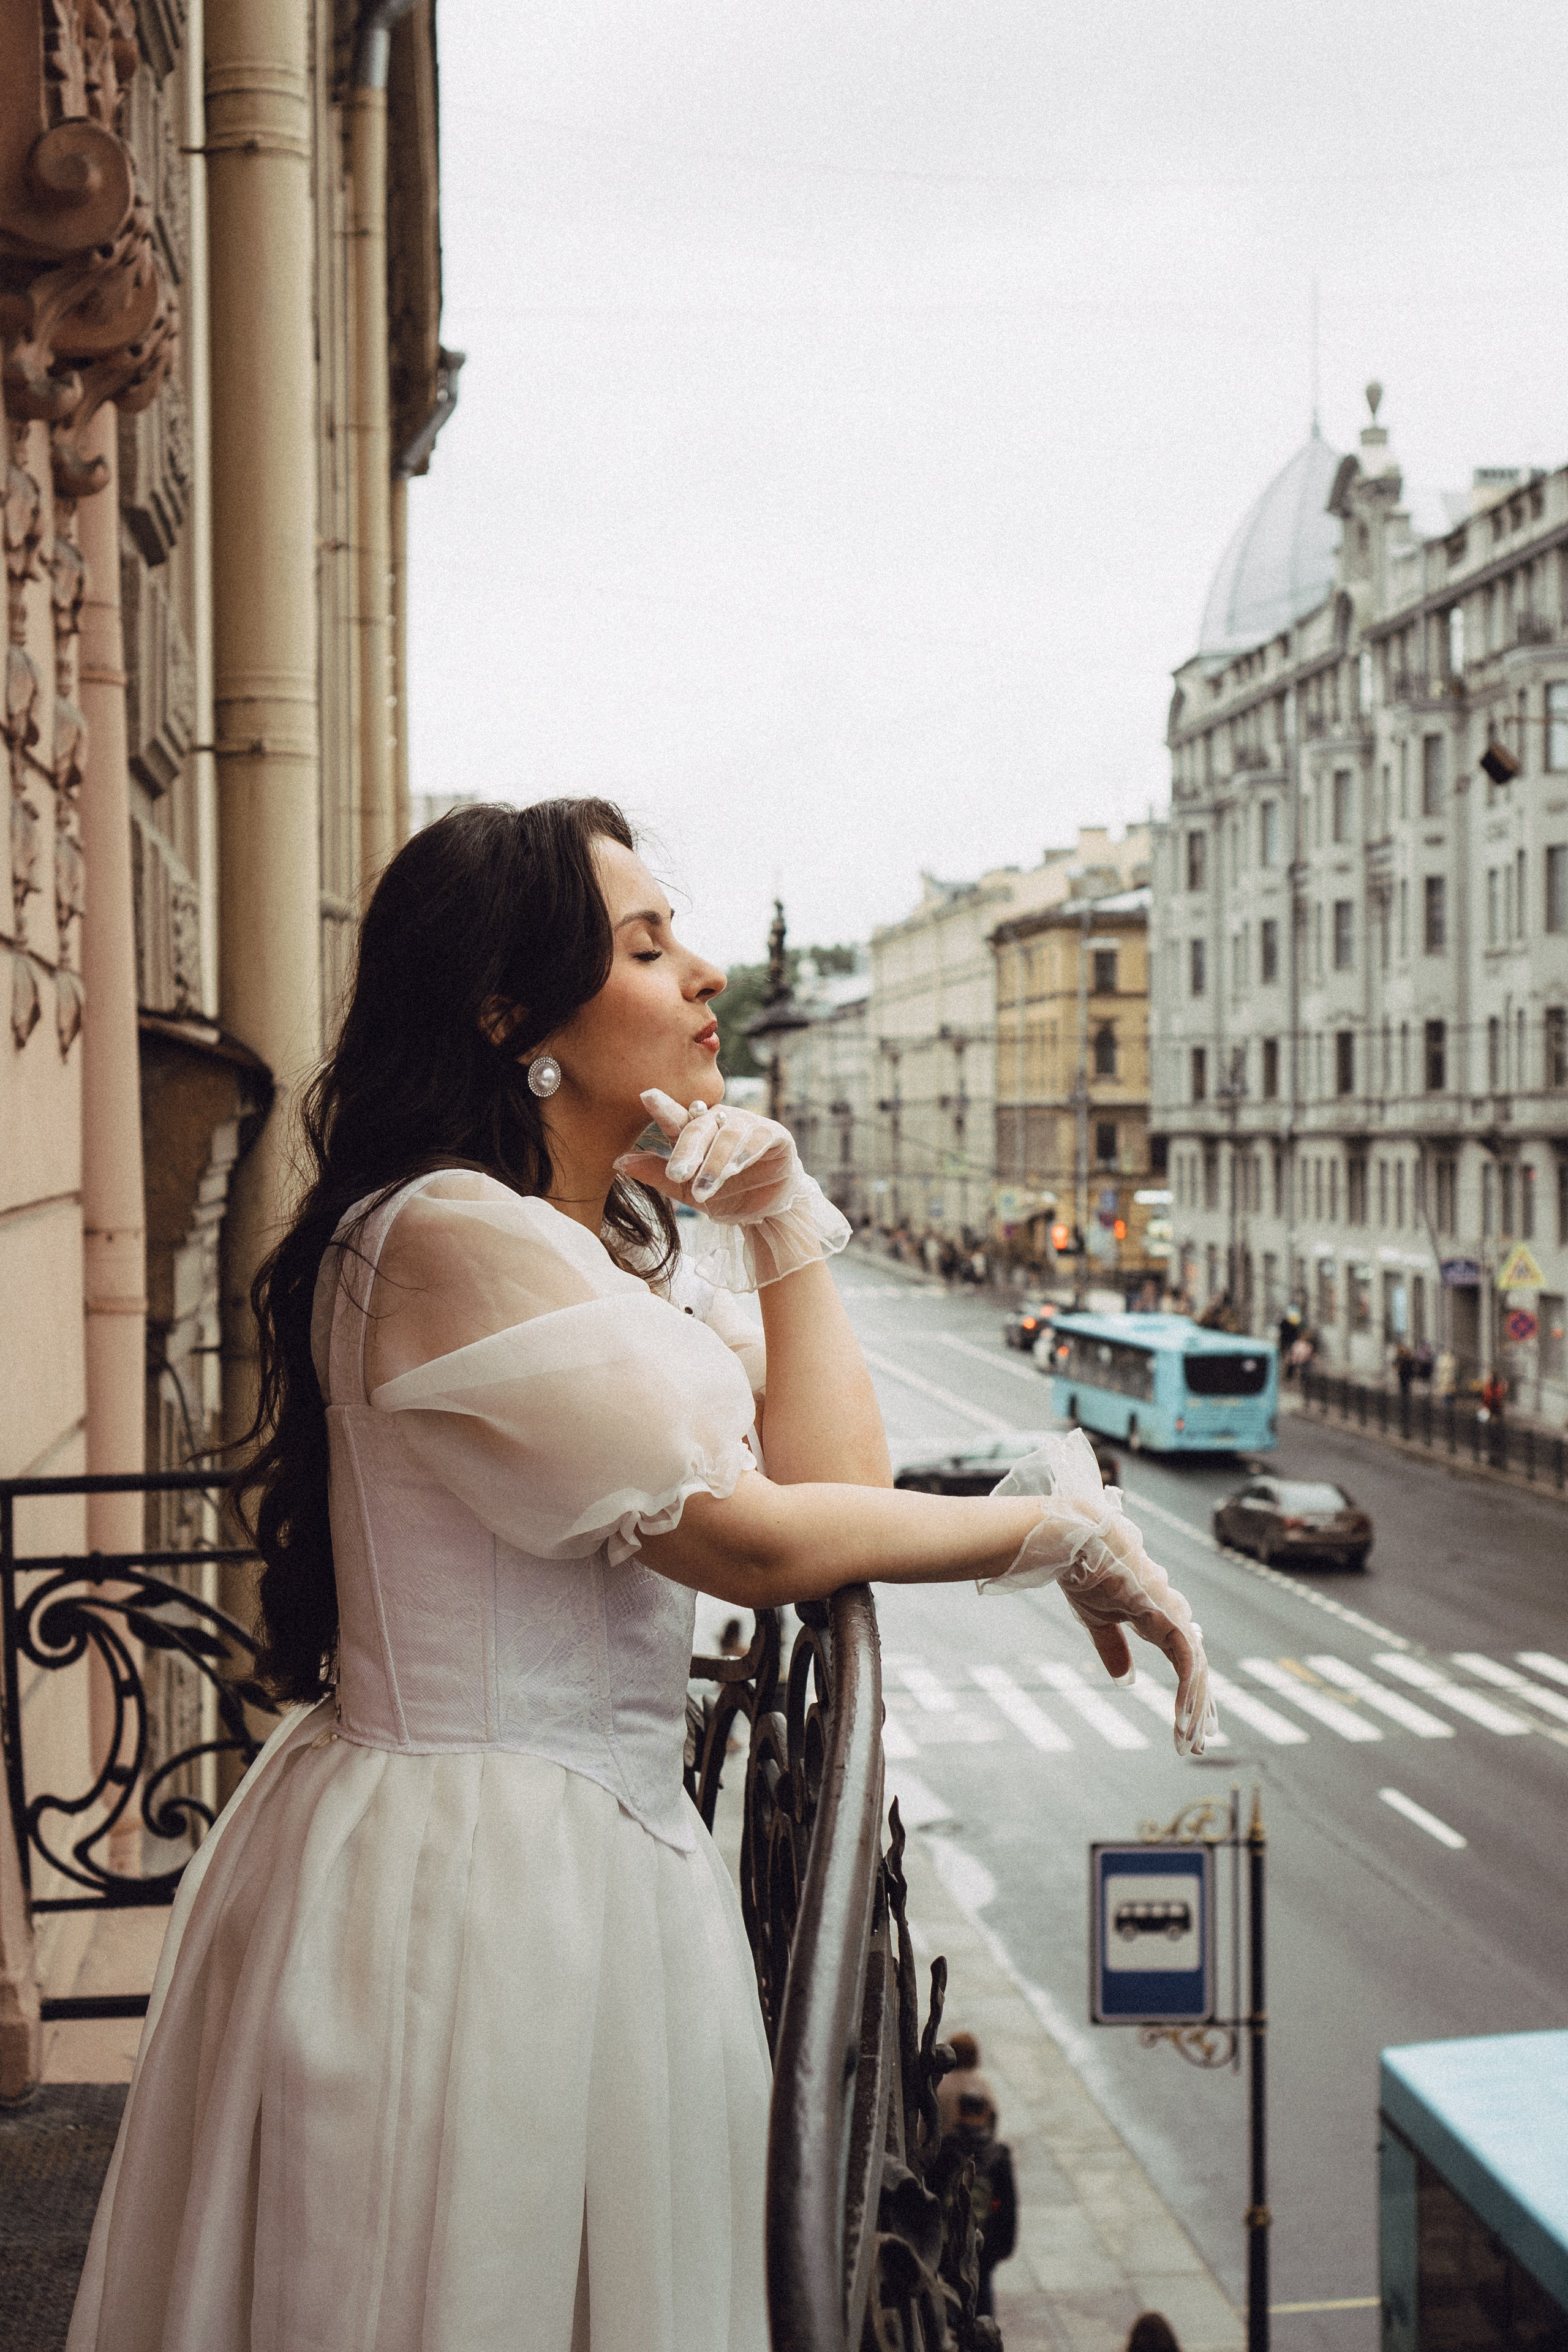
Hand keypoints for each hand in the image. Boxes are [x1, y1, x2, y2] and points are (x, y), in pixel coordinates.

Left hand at [616, 1090, 806, 1224]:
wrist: (764, 1213)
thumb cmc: (723, 1196)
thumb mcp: (685, 1190)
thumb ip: (656, 1173)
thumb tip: (617, 1161)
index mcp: (696, 1131)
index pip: (676, 1117)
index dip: (663, 1106)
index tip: (646, 1096)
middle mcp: (720, 1122)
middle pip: (699, 1127)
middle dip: (687, 1151)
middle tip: (677, 1174)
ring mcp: (749, 1126)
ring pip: (728, 1135)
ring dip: (714, 1163)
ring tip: (704, 1191)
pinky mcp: (775, 1136)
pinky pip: (758, 1138)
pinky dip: (744, 1154)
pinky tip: (735, 1169)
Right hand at [985, 1429, 1217, 1755]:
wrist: (1072, 1538)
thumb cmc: (1082, 1570)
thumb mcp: (1097, 1619)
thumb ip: (1114, 1648)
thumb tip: (1127, 1681)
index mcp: (1155, 1614)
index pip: (1183, 1657)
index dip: (1188, 1691)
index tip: (1187, 1723)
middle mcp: (1170, 1612)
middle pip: (1195, 1664)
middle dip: (1199, 1705)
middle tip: (1200, 1741)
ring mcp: (1171, 1611)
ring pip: (1195, 1665)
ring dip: (1196, 1706)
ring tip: (1194, 1741)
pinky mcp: (1165, 1613)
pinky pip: (1186, 1659)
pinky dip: (1188, 1691)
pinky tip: (1185, 1718)